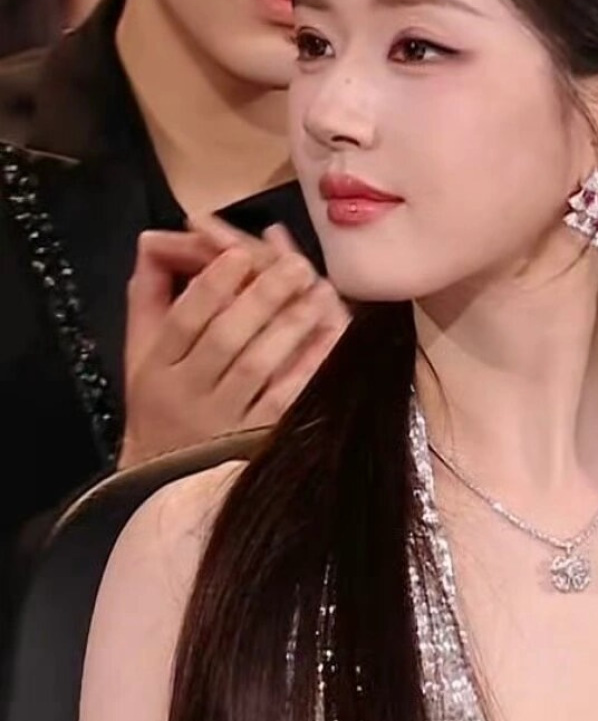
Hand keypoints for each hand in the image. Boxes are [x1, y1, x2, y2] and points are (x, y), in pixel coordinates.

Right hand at [119, 217, 347, 468]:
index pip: (183, 320)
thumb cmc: (158, 402)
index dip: (211, 284)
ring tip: (318, 290)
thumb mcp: (140, 351)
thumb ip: (149, 294)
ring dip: (291, 325)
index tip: (241, 253)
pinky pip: (288, 397)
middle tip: (295, 263)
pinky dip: (311, 363)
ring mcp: (225, 418)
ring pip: (259, 366)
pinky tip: (333, 334)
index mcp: (156, 366)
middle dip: (261, 296)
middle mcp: (188, 392)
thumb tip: (157, 237)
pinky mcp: (258, 438)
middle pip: (225, 338)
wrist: (165, 483)